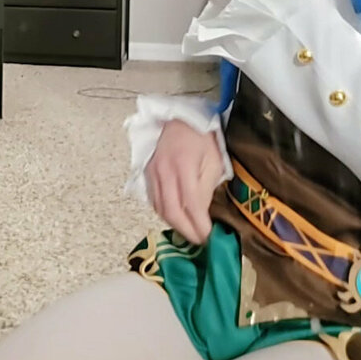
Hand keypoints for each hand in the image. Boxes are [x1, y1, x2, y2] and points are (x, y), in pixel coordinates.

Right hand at [145, 119, 224, 244]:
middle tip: (199, 241)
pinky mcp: (146, 175)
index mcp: (184, 166)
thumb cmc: (201, 136)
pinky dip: (165, 214)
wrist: (179, 118)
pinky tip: (176, 218)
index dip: (199, 225)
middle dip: (186, 231)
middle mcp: (164, 172)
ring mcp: (152, 174)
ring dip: (175, 225)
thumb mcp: (214, 160)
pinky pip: (154, 201)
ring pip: (160, 209)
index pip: (191, 204)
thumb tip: (202, 214)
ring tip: (189, 232)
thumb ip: (207, 188)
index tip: (209, 236)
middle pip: (172, 212)